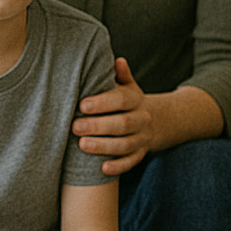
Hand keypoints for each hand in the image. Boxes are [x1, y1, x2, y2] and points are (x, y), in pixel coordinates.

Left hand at [73, 57, 154, 174]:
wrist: (155, 121)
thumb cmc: (127, 102)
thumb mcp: (127, 86)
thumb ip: (120, 75)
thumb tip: (116, 61)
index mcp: (136, 99)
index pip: (122, 100)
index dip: (103, 102)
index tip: (82, 104)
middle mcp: (142, 119)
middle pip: (123, 124)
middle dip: (99, 126)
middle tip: (75, 126)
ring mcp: (142, 138)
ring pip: (126, 145)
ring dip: (104, 146)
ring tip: (82, 145)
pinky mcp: (140, 154)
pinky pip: (131, 162)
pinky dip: (118, 167)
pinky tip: (102, 169)